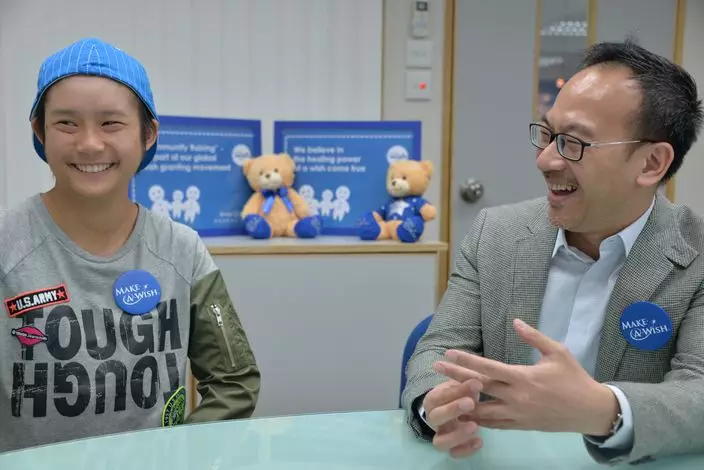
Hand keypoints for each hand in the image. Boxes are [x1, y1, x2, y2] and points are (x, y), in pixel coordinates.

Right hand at [422, 378, 483, 457]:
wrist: (459, 407)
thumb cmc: (461, 393)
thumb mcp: (463, 385)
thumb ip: (467, 384)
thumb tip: (476, 382)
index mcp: (432, 400)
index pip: (439, 396)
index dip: (456, 391)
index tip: (476, 384)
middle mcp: (433, 419)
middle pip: (435, 417)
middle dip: (452, 410)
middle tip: (471, 403)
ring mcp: (440, 435)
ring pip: (440, 442)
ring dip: (457, 435)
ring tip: (475, 426)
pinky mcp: (450, 447)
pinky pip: (454, 453)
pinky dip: (466, 449)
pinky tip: (480, 441)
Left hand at [433, 319, 618, 435]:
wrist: (591, 411)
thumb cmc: (574, 378)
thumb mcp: (557, 352)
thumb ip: (534, 338)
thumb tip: (515, 321)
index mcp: (524, 377)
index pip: (488, 368)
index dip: (466, 361)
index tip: (448, 354)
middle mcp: (517, 397)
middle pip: (479, 387)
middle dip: (455, 377)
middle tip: (435, 368)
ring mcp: (518, 415)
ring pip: (482, 410)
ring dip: (462, 401)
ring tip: (442, 393)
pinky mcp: (521, 426)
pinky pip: (494, 424)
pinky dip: (478, 419)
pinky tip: (464, 413)